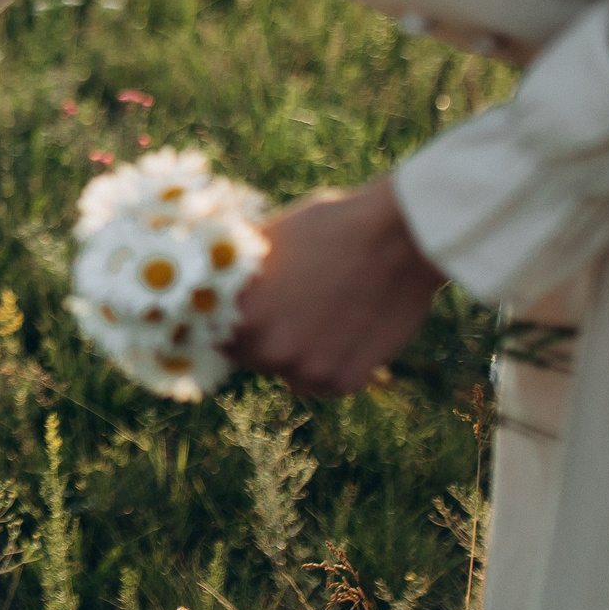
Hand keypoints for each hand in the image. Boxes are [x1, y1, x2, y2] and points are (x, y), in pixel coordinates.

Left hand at [223, 178, 444, 397]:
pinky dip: (332, 365)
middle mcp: (269, 350)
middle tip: (283, 311)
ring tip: (318, 317)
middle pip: (249, 355)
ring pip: (288, 372)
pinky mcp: (347, 380)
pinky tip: (345, 331)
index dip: (219, 321)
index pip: (210, 332)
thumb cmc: (328, 226)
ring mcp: (309, 370)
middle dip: (259, 337)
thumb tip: (210, 282)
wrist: (398, 238)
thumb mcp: (265, 242)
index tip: (233, 313)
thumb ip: (236, 275)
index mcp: (241, 314)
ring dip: (296, 355)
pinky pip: (325, 383)